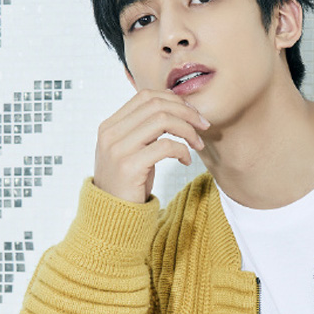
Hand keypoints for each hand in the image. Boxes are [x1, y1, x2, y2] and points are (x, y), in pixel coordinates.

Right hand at [92, 90, 209, 203]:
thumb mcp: (132, 151)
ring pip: (162, 121)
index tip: (192, 113)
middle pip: (156, 105)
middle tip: (203, 125)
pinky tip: (186, 161)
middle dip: (186, 111)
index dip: (174, 100)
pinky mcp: (130, 166)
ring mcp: (118, 149)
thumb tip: (173, 109)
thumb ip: (143, 131)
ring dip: (188, 130)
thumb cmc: (128, 184)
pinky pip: (165, 146)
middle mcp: (111, 134)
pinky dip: (183, 150)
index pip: (145, 96)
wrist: (112, 216)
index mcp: (110, 126)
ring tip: (198, 144)